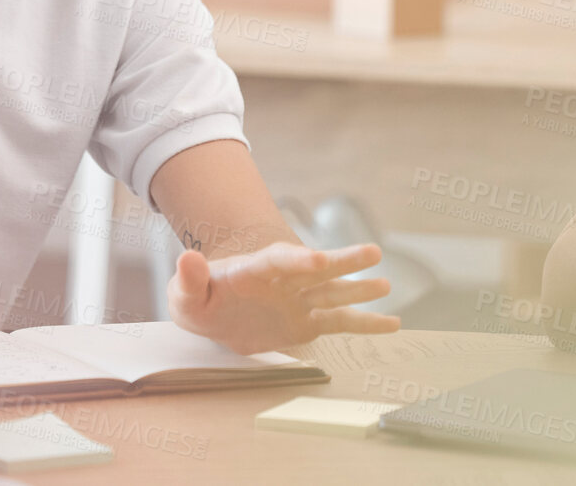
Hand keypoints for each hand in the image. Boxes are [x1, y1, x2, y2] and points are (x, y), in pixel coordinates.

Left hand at [166, 241, 400, 354]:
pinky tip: (391, 323)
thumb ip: (189, 279)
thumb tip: (188, 259)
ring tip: (386, 284)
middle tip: (372, 252)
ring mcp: (298, 300)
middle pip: (316, 269)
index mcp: (255, 269)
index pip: (279, 260)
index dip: (298, 258)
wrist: (211, 313)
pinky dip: (364, 324)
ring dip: (358, 289)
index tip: (318, 259)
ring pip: (333, 293)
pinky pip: (339, 323)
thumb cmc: (197, 299)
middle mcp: (283, 281)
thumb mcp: (184, 293)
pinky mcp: (306, 323)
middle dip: (343, 261)